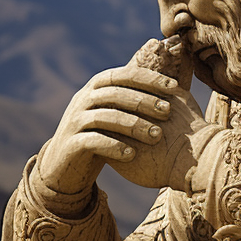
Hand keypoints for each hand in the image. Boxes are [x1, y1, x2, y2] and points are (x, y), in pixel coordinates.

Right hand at [36, 53, 209, 197]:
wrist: (65, 166)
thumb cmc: (100, 137)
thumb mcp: (115, 115)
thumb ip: (133, 101)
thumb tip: (171, 86)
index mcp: (96, 88)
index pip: (124, 75)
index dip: (149, 78)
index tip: (174, 87)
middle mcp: (83, 99)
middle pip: (115, 94)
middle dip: (144, 101)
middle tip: (168, 112)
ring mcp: (75, 121)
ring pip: (106, 117)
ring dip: (134, 125)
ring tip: (157, 136)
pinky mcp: (71, 143)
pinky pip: (93, 141)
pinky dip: (114, 147)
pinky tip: (133, 155)